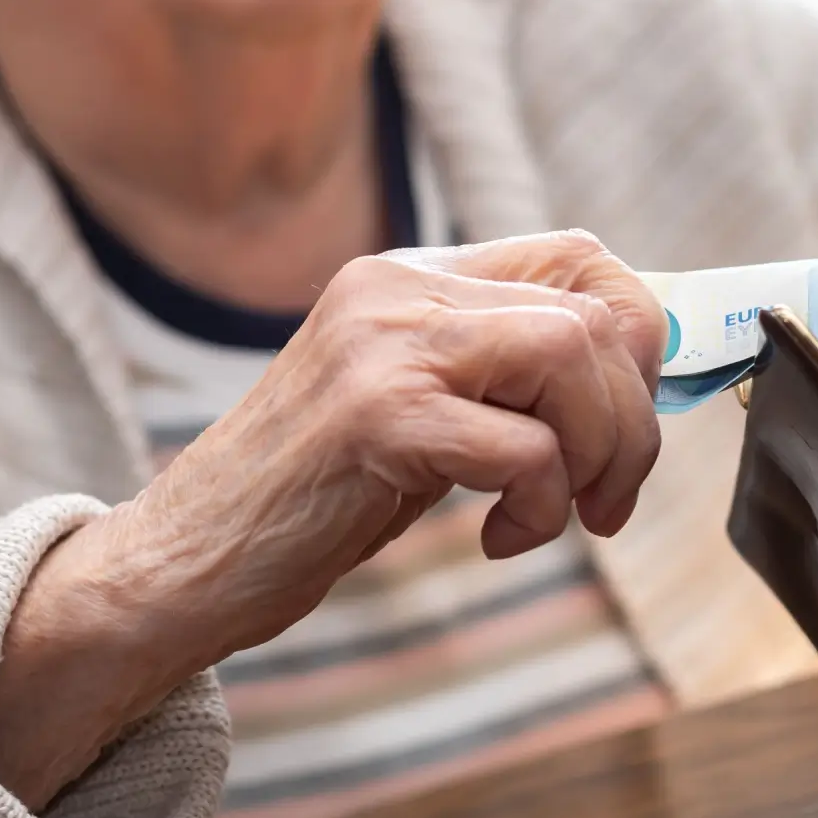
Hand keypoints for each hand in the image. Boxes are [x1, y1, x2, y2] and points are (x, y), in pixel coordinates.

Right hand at [0, 231, 667, 808]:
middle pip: (596, 311)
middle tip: (606, 497)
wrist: (179, 561)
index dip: (638, 337)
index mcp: (406, 277)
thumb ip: (494, 370)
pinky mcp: (375, 418)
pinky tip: (496, 539)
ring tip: (562, 515)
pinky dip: (545, 505)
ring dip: (602, 455)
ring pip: (574, 358)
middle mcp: (395, 291)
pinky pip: (529, 447)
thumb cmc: (307, 498)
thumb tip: (631, 376)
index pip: (580, 256)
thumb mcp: (411, 406)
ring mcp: (382, 346)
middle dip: (634, 418)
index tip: (626, 424)